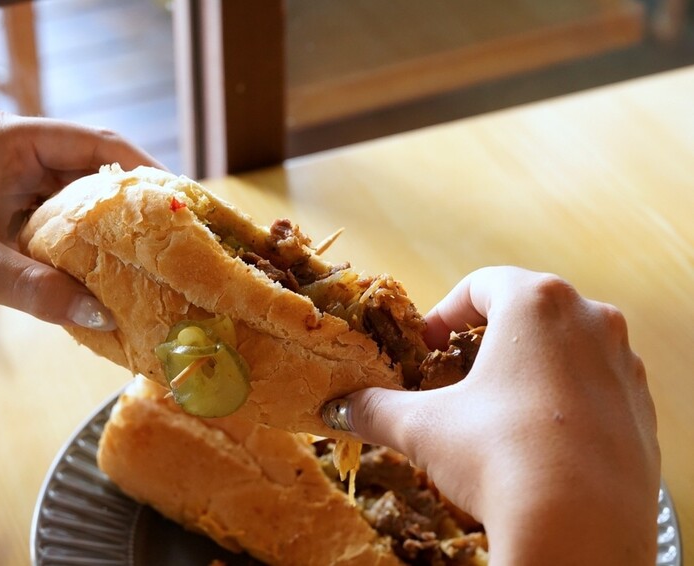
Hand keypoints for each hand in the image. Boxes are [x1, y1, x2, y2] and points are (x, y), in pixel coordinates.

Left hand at [0, 111, 165, 328]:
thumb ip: (33, 289)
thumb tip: (100, 315)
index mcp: (10, 143)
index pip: (92, 143)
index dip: (140, 167)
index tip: (175, 196)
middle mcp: (20, 159)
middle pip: (94, 172)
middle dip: (134, 203)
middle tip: (174, 233)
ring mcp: (19, 187)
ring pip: (82, 201)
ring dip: (114, 229)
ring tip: (153, 254)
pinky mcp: (17, 216)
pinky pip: (65, 226)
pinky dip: (89, 248)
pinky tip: (111, 273)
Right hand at [323, 266, 659, 564]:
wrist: (581, 531)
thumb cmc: (499, 455)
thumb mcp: (423, 427)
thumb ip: (376, 407)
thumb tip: (340, 407)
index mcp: (538, 302)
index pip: (481, 284)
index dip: (444, 313)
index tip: (426, 346)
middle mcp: (592, 319)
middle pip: (527, 310)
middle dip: (487, 337)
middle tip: (457, 374)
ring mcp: (625, 364)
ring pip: (567, 346)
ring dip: (529, 365)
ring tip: (497, 408)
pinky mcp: (643, 409)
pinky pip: (596, 386)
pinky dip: (565, 398)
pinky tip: (538, 439)